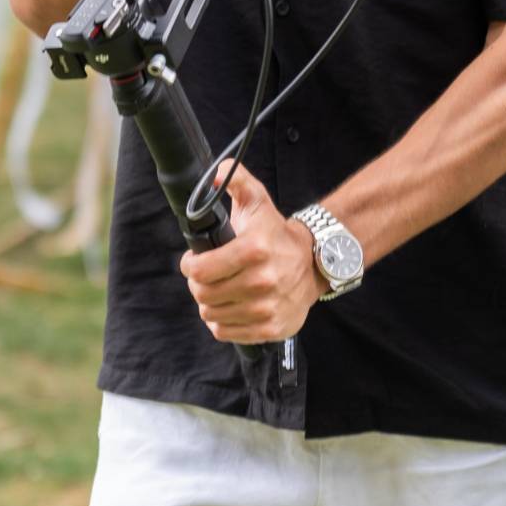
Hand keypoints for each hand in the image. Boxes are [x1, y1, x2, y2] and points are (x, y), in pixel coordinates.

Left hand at [177, 165, 320, 343]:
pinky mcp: (270, 328)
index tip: (194, 261)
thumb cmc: (277, 234)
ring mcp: (266, 308)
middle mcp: (261, 281)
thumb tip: (217, 172)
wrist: (315, 263)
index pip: (199, 270)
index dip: (190, 265)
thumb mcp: (258, 201)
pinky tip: (233, 306)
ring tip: (221, 290)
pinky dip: (223, 322)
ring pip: (211, 315)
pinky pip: (225, 333)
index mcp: (254, 250)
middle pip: (203, 294)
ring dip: (210, 303)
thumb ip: (236, 181)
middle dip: (198, 284)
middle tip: (206, 276)